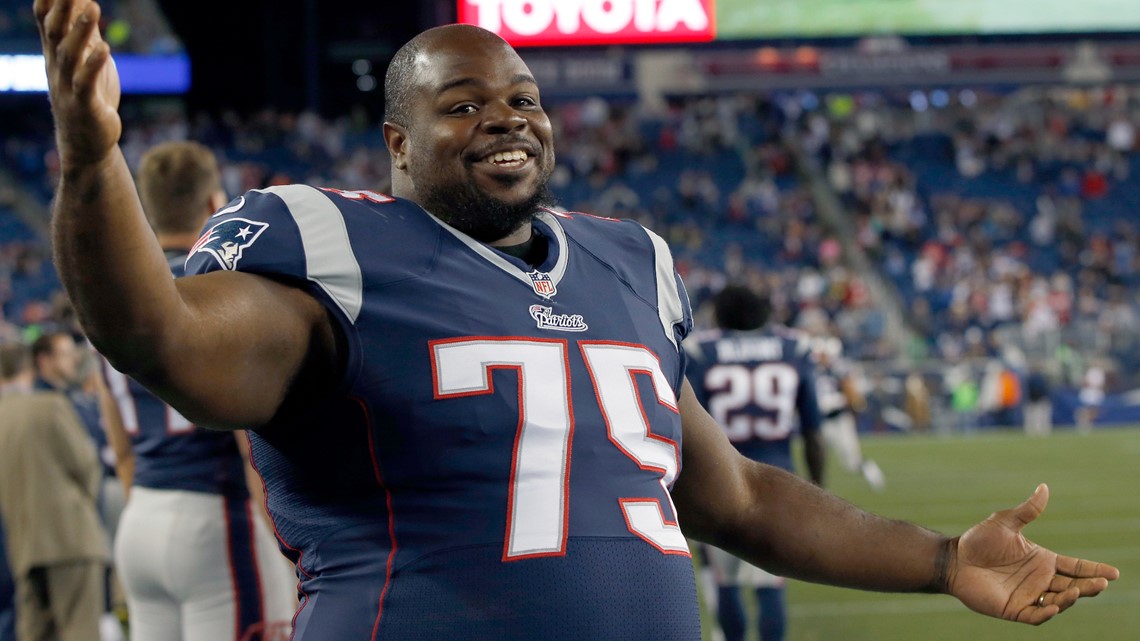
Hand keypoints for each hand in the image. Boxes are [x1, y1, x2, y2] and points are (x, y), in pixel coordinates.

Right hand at [35, 0, 121, 169]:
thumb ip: (84, 32)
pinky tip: (104, 49)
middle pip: (55, 33)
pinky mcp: (85, 104)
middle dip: (63, 8)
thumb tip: (84, 1)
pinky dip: (94, 65)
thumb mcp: (85, 59)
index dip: (49, 1)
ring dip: (81, 31)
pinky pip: (86, 83)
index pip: (46, 21)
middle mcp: (57, 67)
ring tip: (93, 6)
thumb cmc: (87, 95)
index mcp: (55, 54)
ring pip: (70, 55)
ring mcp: (68, 86)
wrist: (85, 142)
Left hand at [949, 483, 1119, 624]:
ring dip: (1070, 599)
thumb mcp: (1005, 522)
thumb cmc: (978, 541)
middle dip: (1089, 586)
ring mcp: (1028, 596)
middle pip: (1073, 586)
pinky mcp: (1014, 609)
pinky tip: (1054, 606)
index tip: (1114, 573)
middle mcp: (1040, 580)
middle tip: (1101, 583)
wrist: (953, 559)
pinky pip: (1036, 616)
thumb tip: (1044, 488)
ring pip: (1059, 602)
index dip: (1094, 570)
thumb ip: (1027, 510)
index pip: (1076, 567)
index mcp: (1043, 560)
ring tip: (1076, 591)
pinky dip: (1047, 614)